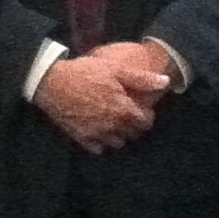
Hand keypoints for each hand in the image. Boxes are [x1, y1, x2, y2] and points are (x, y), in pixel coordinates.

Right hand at [32, 45, 170, 153]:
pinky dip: (101, 142)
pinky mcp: (80, 138)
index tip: (142, 109)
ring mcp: (95, 134)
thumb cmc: (87, 73)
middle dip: (134, 126)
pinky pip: (97, 148)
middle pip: (132, 134)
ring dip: (119, 135)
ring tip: (114, 121)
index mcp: (123, 111)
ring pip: (117, 143)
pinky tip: (99, 129)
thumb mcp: (117, 69)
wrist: (52, 82)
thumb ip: (142, 78)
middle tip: (128, 114)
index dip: (147, 116)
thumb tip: (166, 81)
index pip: (145, 123)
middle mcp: (112, 126)